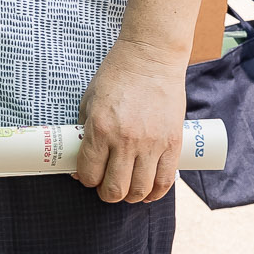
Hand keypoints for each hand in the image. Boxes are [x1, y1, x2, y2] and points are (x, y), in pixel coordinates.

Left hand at [75, 40, 192, 202]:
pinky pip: (165, 181)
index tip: (88, 176)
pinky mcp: (172, 143)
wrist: (151, 57)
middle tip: (107, 187)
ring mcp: (151, 143)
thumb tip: (80, 162)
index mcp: (100, 128)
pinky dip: (155, 193)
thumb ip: (85, 131)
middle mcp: (125, 140)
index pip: (89, 173)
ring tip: (128, 190)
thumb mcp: (89, 100)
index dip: (86, 180)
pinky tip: (148, 192)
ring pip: (140, 190)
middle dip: (107, 194)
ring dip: (131, 196)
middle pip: (114, 189)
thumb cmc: (117, 76)